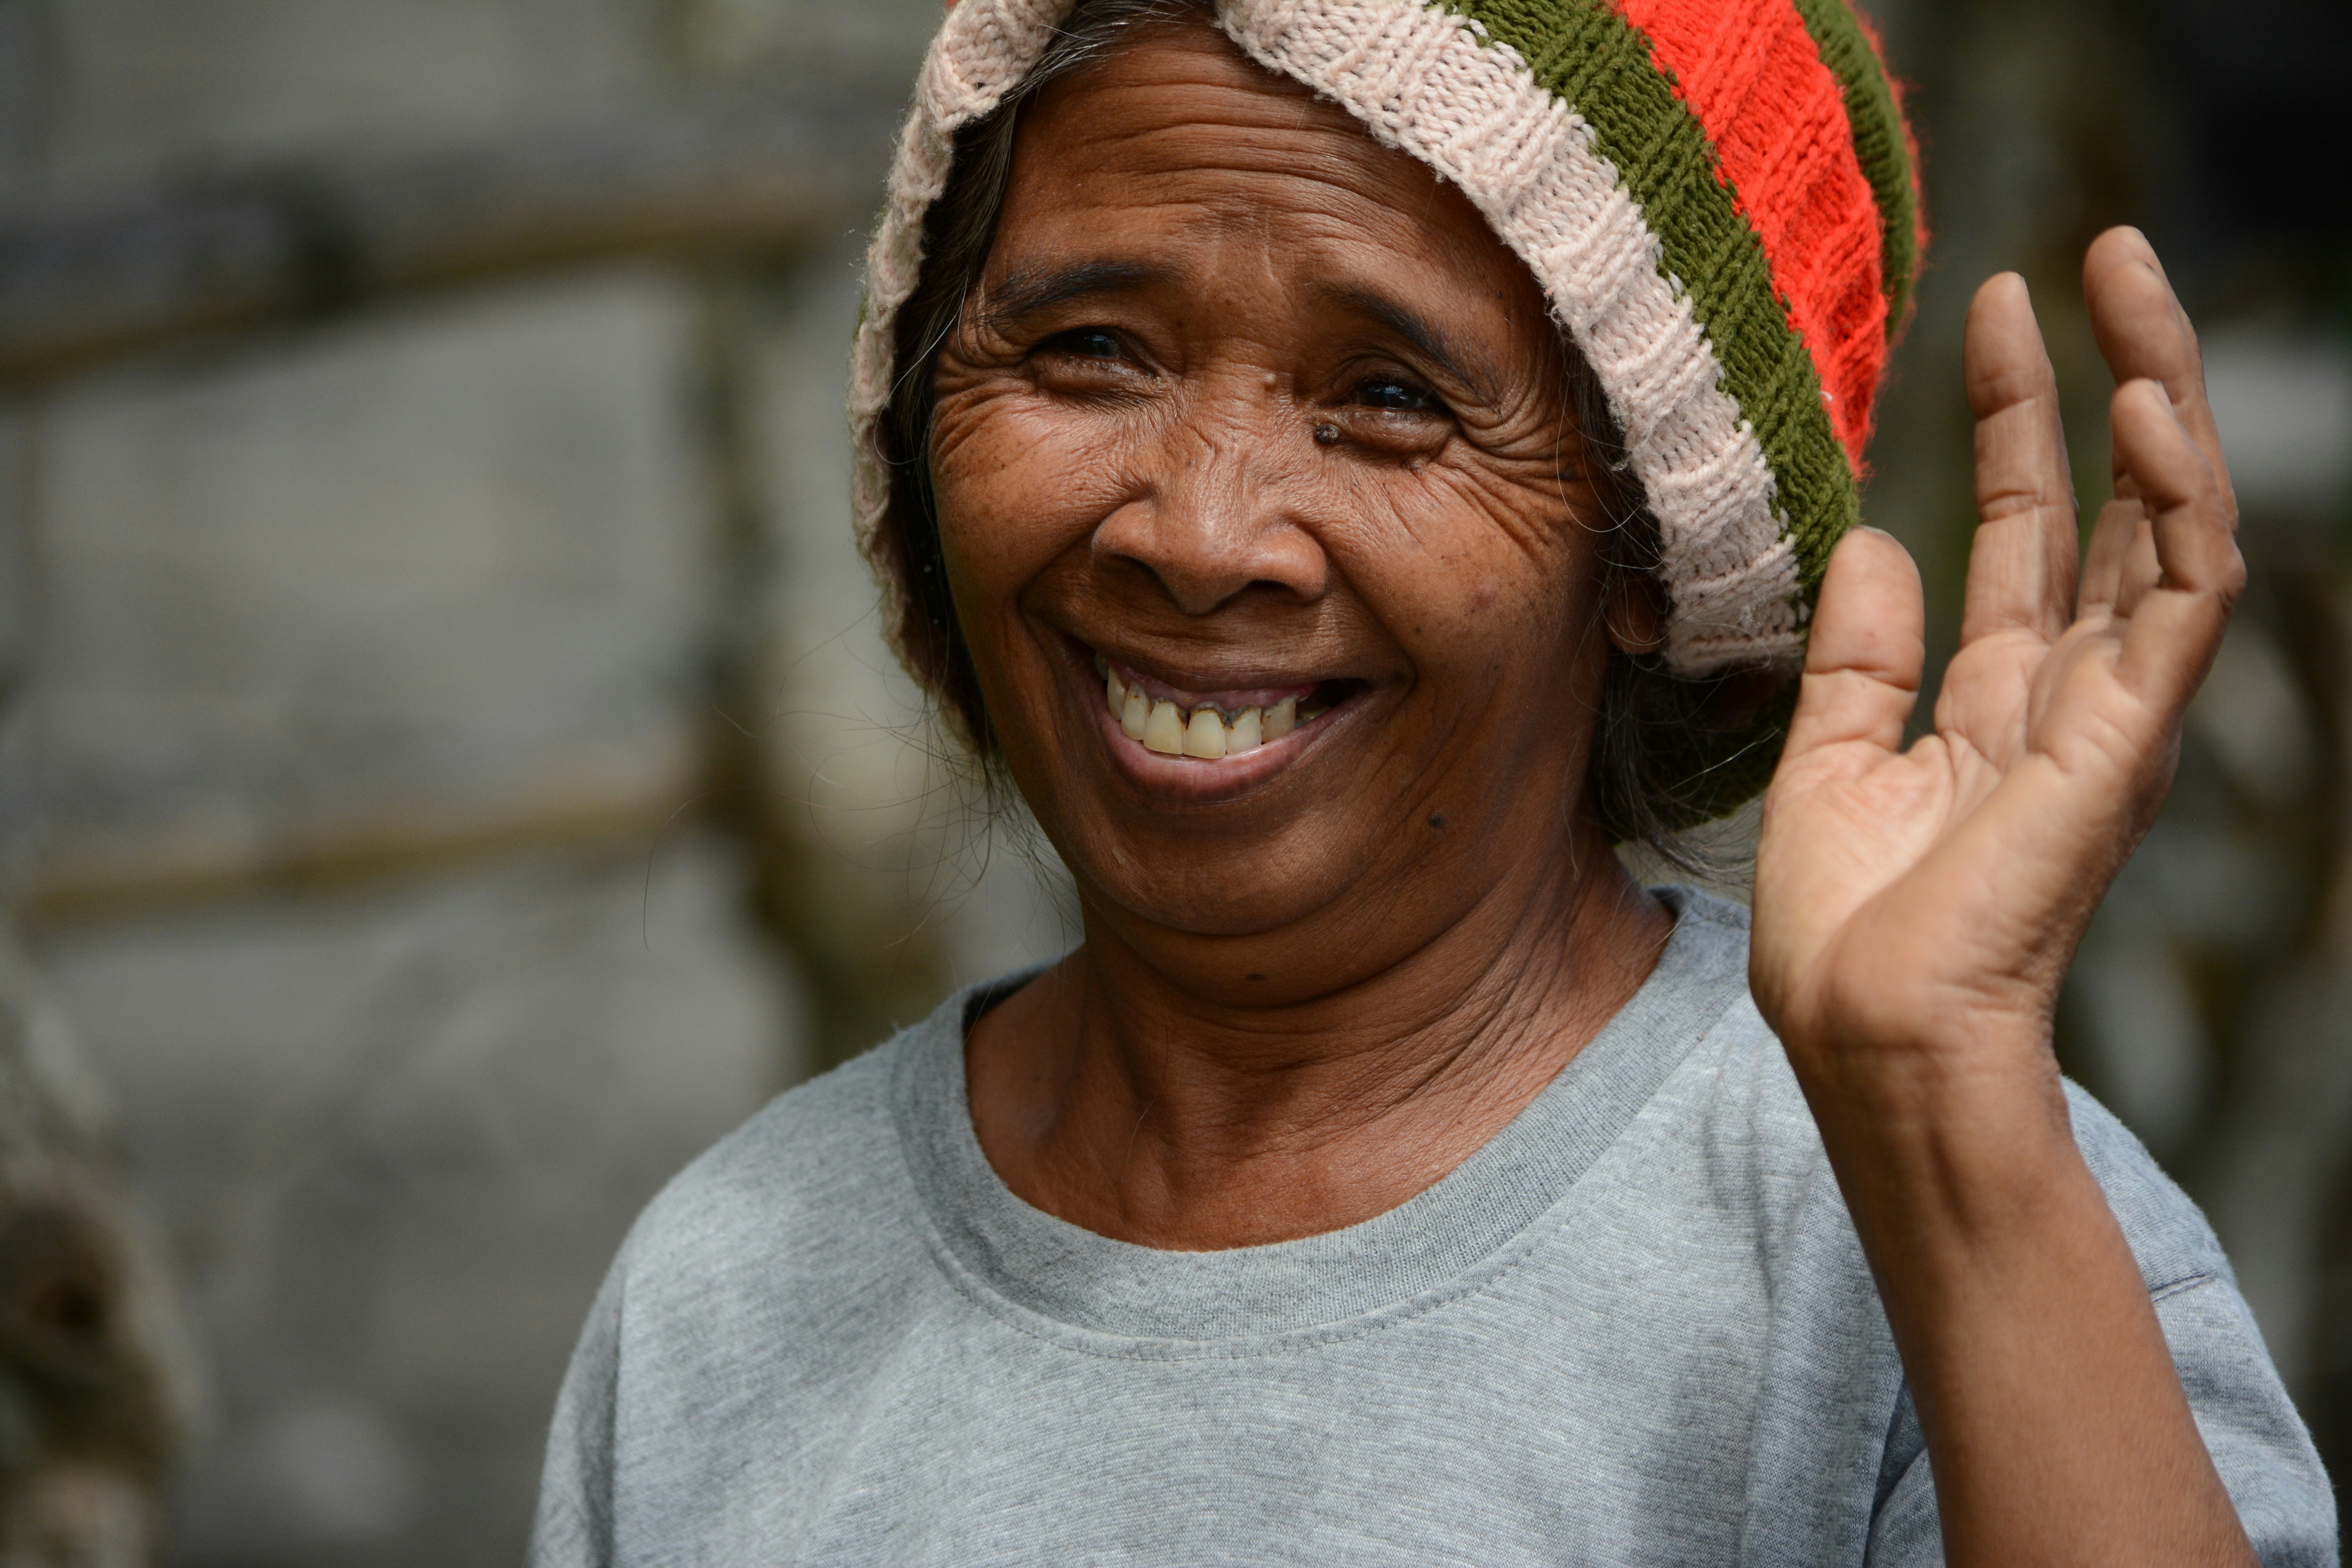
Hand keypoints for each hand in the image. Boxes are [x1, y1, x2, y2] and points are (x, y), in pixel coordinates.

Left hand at [1751, 226, 2241, 1102]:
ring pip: (2171, 520)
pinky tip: (2143, 405)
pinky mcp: (2129, 734)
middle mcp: (2073, 695)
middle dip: (2112, 374)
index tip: (1992, 313)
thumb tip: (1872, 539)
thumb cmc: (1846, 933)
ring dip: (2160, 394)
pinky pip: (2182, 592)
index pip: (2031, 527)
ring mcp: (2113, 713)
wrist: (1865, 1033)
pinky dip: (2177, 494)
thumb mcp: (1829, 762)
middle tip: (2098, 254)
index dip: (2019, 417)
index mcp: (2001, 703)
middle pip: (2115, 503)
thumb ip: (1858, 656)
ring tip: (2128, 281)